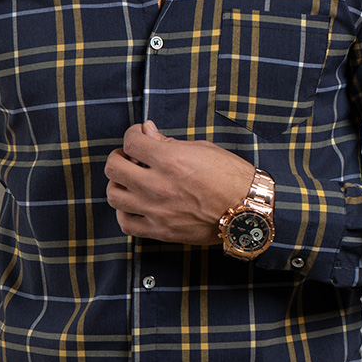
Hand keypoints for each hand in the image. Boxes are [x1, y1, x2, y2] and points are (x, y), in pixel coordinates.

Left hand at [104, 121, 254, 245]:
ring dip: (118, 183)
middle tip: (130, 156)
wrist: (247, 211)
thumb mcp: (202, 149)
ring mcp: (156, 209)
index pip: (130, 141)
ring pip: (114, 194)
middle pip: (113, 167)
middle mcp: (158, 185)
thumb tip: (147, 131)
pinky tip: (133, 204)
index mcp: (170, 160)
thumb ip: (168, 141)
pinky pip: (126, 223)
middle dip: (119, 156)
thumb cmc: (231, 177)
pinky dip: (124, 212)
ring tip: (130, 180)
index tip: (139, 135)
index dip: (132, 134)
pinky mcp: (160, 230)